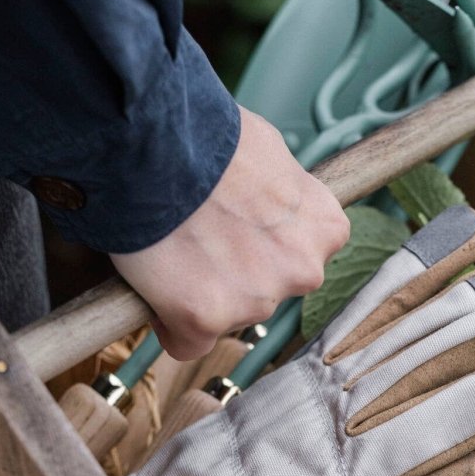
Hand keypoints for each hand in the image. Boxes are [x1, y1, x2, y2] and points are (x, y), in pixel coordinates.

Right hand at [110, 106, 349, 359]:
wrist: (150, 143)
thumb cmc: (202, 133)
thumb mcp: (268, 153)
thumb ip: (280, 195)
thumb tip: (264, 203)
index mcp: (324, 229)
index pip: (299, 256)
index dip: (262, 242)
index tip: (235, 227)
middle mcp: (302, 271)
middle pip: (265, 289)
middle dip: (236, 272)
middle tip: (197, 235)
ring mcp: (257, 300)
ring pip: (228, 314)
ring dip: (203, 294)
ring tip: (171, 246)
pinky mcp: (207, 320)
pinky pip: (187, 342)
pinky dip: (170, 322)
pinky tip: (155, 286)